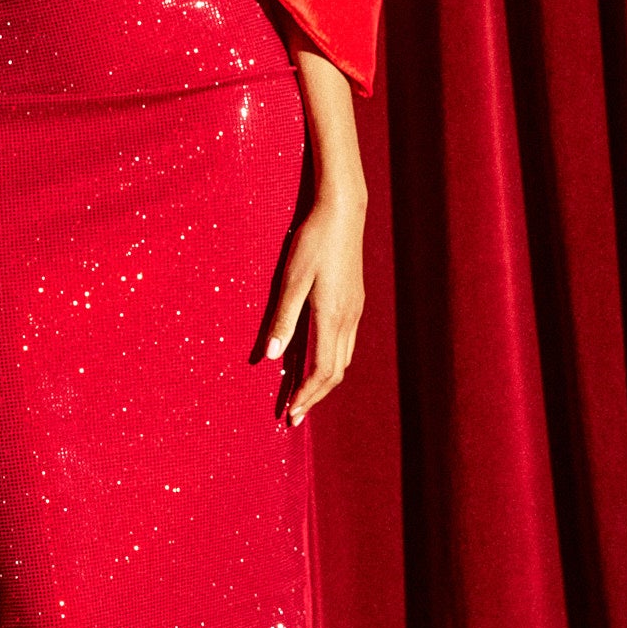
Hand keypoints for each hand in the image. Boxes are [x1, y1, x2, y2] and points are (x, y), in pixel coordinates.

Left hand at [266, 191, 364, 427]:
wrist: (343, 213)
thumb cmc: (313, 243)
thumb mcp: (292, 280)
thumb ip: (283, 319)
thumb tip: (272, 357)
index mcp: (332, 317)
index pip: (322, 371)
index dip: (307, 396)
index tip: (291, 414)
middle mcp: (348, 319)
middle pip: (335, 372)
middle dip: (315, 396)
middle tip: (294, 414)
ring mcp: (355, 311)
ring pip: (343, 359)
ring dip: (324, 381)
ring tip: (304, 394)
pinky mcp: (355, 301)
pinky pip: (346, 343)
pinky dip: (331, 362)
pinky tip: (317, 360)